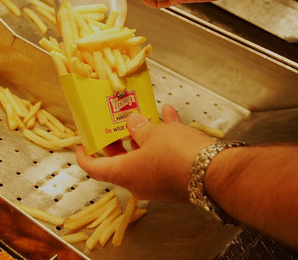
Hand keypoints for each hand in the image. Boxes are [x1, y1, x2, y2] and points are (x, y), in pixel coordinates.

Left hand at [75, 104, 214, 201]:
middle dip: (118, 140)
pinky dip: (166, 137)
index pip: (95, 169)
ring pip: (144, 156)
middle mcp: (139, 182)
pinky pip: (165, 155)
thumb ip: (139, 127)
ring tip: (145, 114)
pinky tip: (170, 116)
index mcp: (125, 174)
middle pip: (120, 161)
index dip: (85, 156)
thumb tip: (132, 122)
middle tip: (114, 124)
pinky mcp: (176, 178)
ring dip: (144, 135)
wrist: (215, 172)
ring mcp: (158, 182)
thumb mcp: (153, 134)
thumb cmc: (178, 156)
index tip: (82, 146)